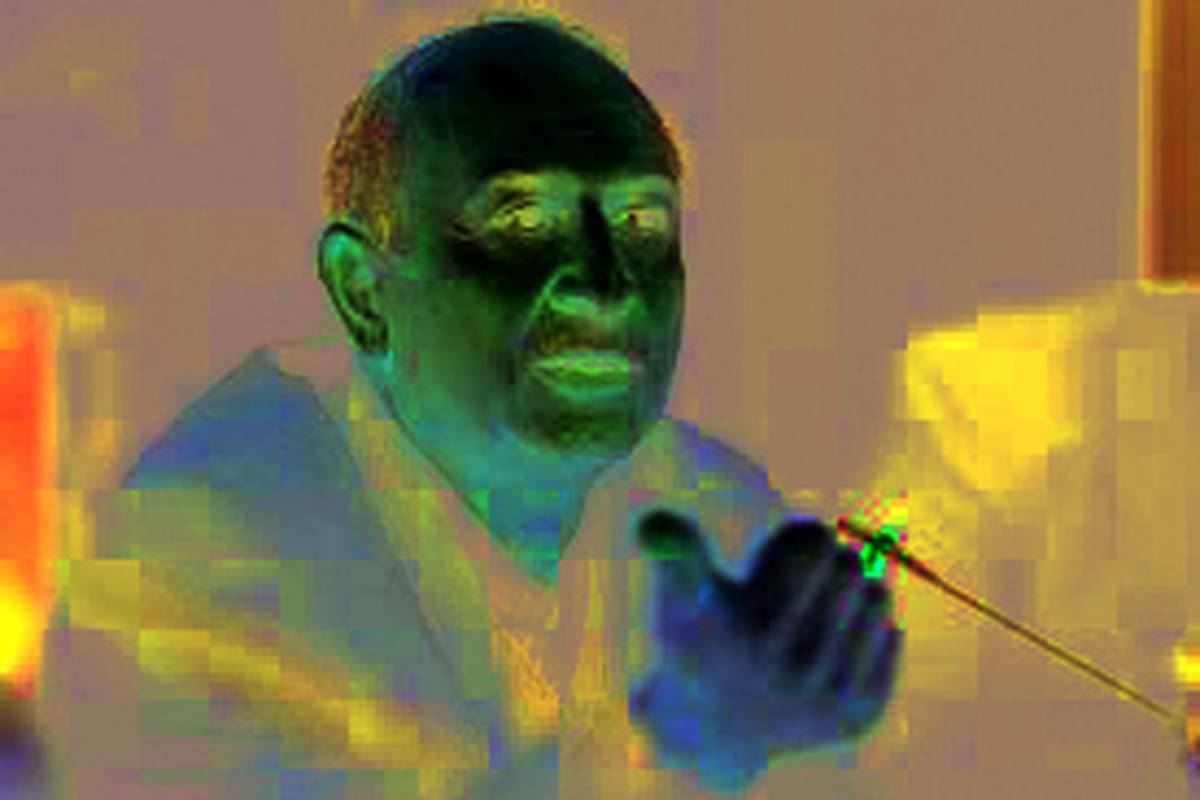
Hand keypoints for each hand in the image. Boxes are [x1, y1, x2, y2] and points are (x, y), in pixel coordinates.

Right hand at [630, 510, 901, 793]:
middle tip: (809, 574)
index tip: (794, 546)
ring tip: (826, 602)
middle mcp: (785, 671)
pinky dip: (869, 629)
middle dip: (831, 560)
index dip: (805, 537)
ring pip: (876, 599)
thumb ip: (673, 552)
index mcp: (743, 630)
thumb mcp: (679, 595)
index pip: (813, 545)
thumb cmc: (698, 638)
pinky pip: (891, 636)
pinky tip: (837, 639)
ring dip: (854, 589)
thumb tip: (653, 523)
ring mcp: (824, 698)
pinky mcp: (857, 717)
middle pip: (848, 566)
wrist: (715, 728)